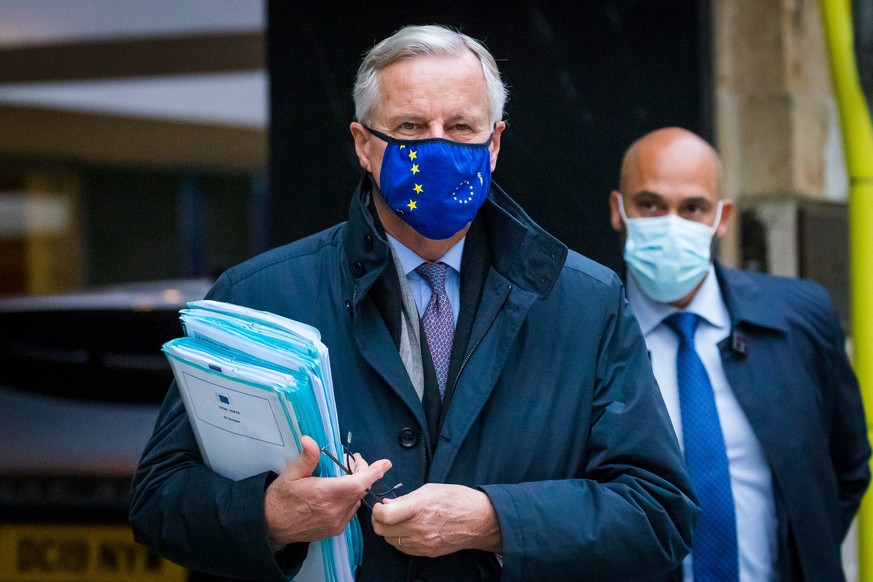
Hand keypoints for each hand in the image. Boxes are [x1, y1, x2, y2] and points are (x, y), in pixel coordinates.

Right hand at [265, 435, 390, 546]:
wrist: (271, 526)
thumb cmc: (280, 498)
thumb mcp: (290, 474)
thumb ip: (306, 458)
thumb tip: (309, 439)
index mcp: (325, 494)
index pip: (358, 483)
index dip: (373, 473)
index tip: (385, 464)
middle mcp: (334, 510)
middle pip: (360, 489)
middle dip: (363, 473)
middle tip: (355, 461)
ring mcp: (336, 522)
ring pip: (356, 500)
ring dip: (357, 486)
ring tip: (349, 473)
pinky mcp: (335, 529)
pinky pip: (350, 511)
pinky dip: (350, 498)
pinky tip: (342, 491)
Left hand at [371, 483, 501, 556]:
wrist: (479, 520)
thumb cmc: (457, 499)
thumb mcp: (430, 489)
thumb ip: (406, 498)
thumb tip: (388, 504)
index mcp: (419, 508)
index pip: (385, 515)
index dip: (377, 510)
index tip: (380, 505)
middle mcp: (419, 528)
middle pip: (383, 531)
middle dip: (379, 521)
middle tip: (384, 513)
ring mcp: (423, 543)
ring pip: (391, 541)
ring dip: (389, 531)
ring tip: (398, 520)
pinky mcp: (427, 552)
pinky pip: (404, 548)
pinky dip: (400, 539)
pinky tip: (408, 529)